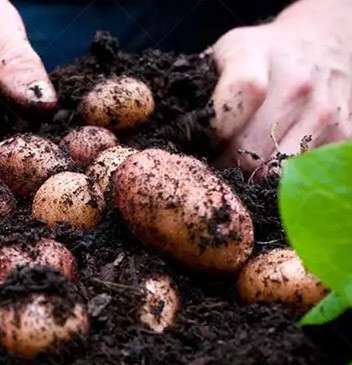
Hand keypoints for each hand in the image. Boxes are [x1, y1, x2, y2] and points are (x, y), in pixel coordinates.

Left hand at [209, 0, 351, 175]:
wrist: (321, 44)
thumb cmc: (261, 55)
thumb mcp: (224, 53)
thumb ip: (199, 88)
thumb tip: (169, 131)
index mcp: (257, 57)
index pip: (233, 102)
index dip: (213, 132)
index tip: (202, 141)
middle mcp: (296, 85)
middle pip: (249, 152)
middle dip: (225, 166)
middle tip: (214, 164)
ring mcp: (323, 113)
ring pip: (275, 173)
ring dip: (251, 178)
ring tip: (241, 165)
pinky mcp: (342, 137)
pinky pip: (302, 177)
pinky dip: (280, 181)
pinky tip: (268, 164)